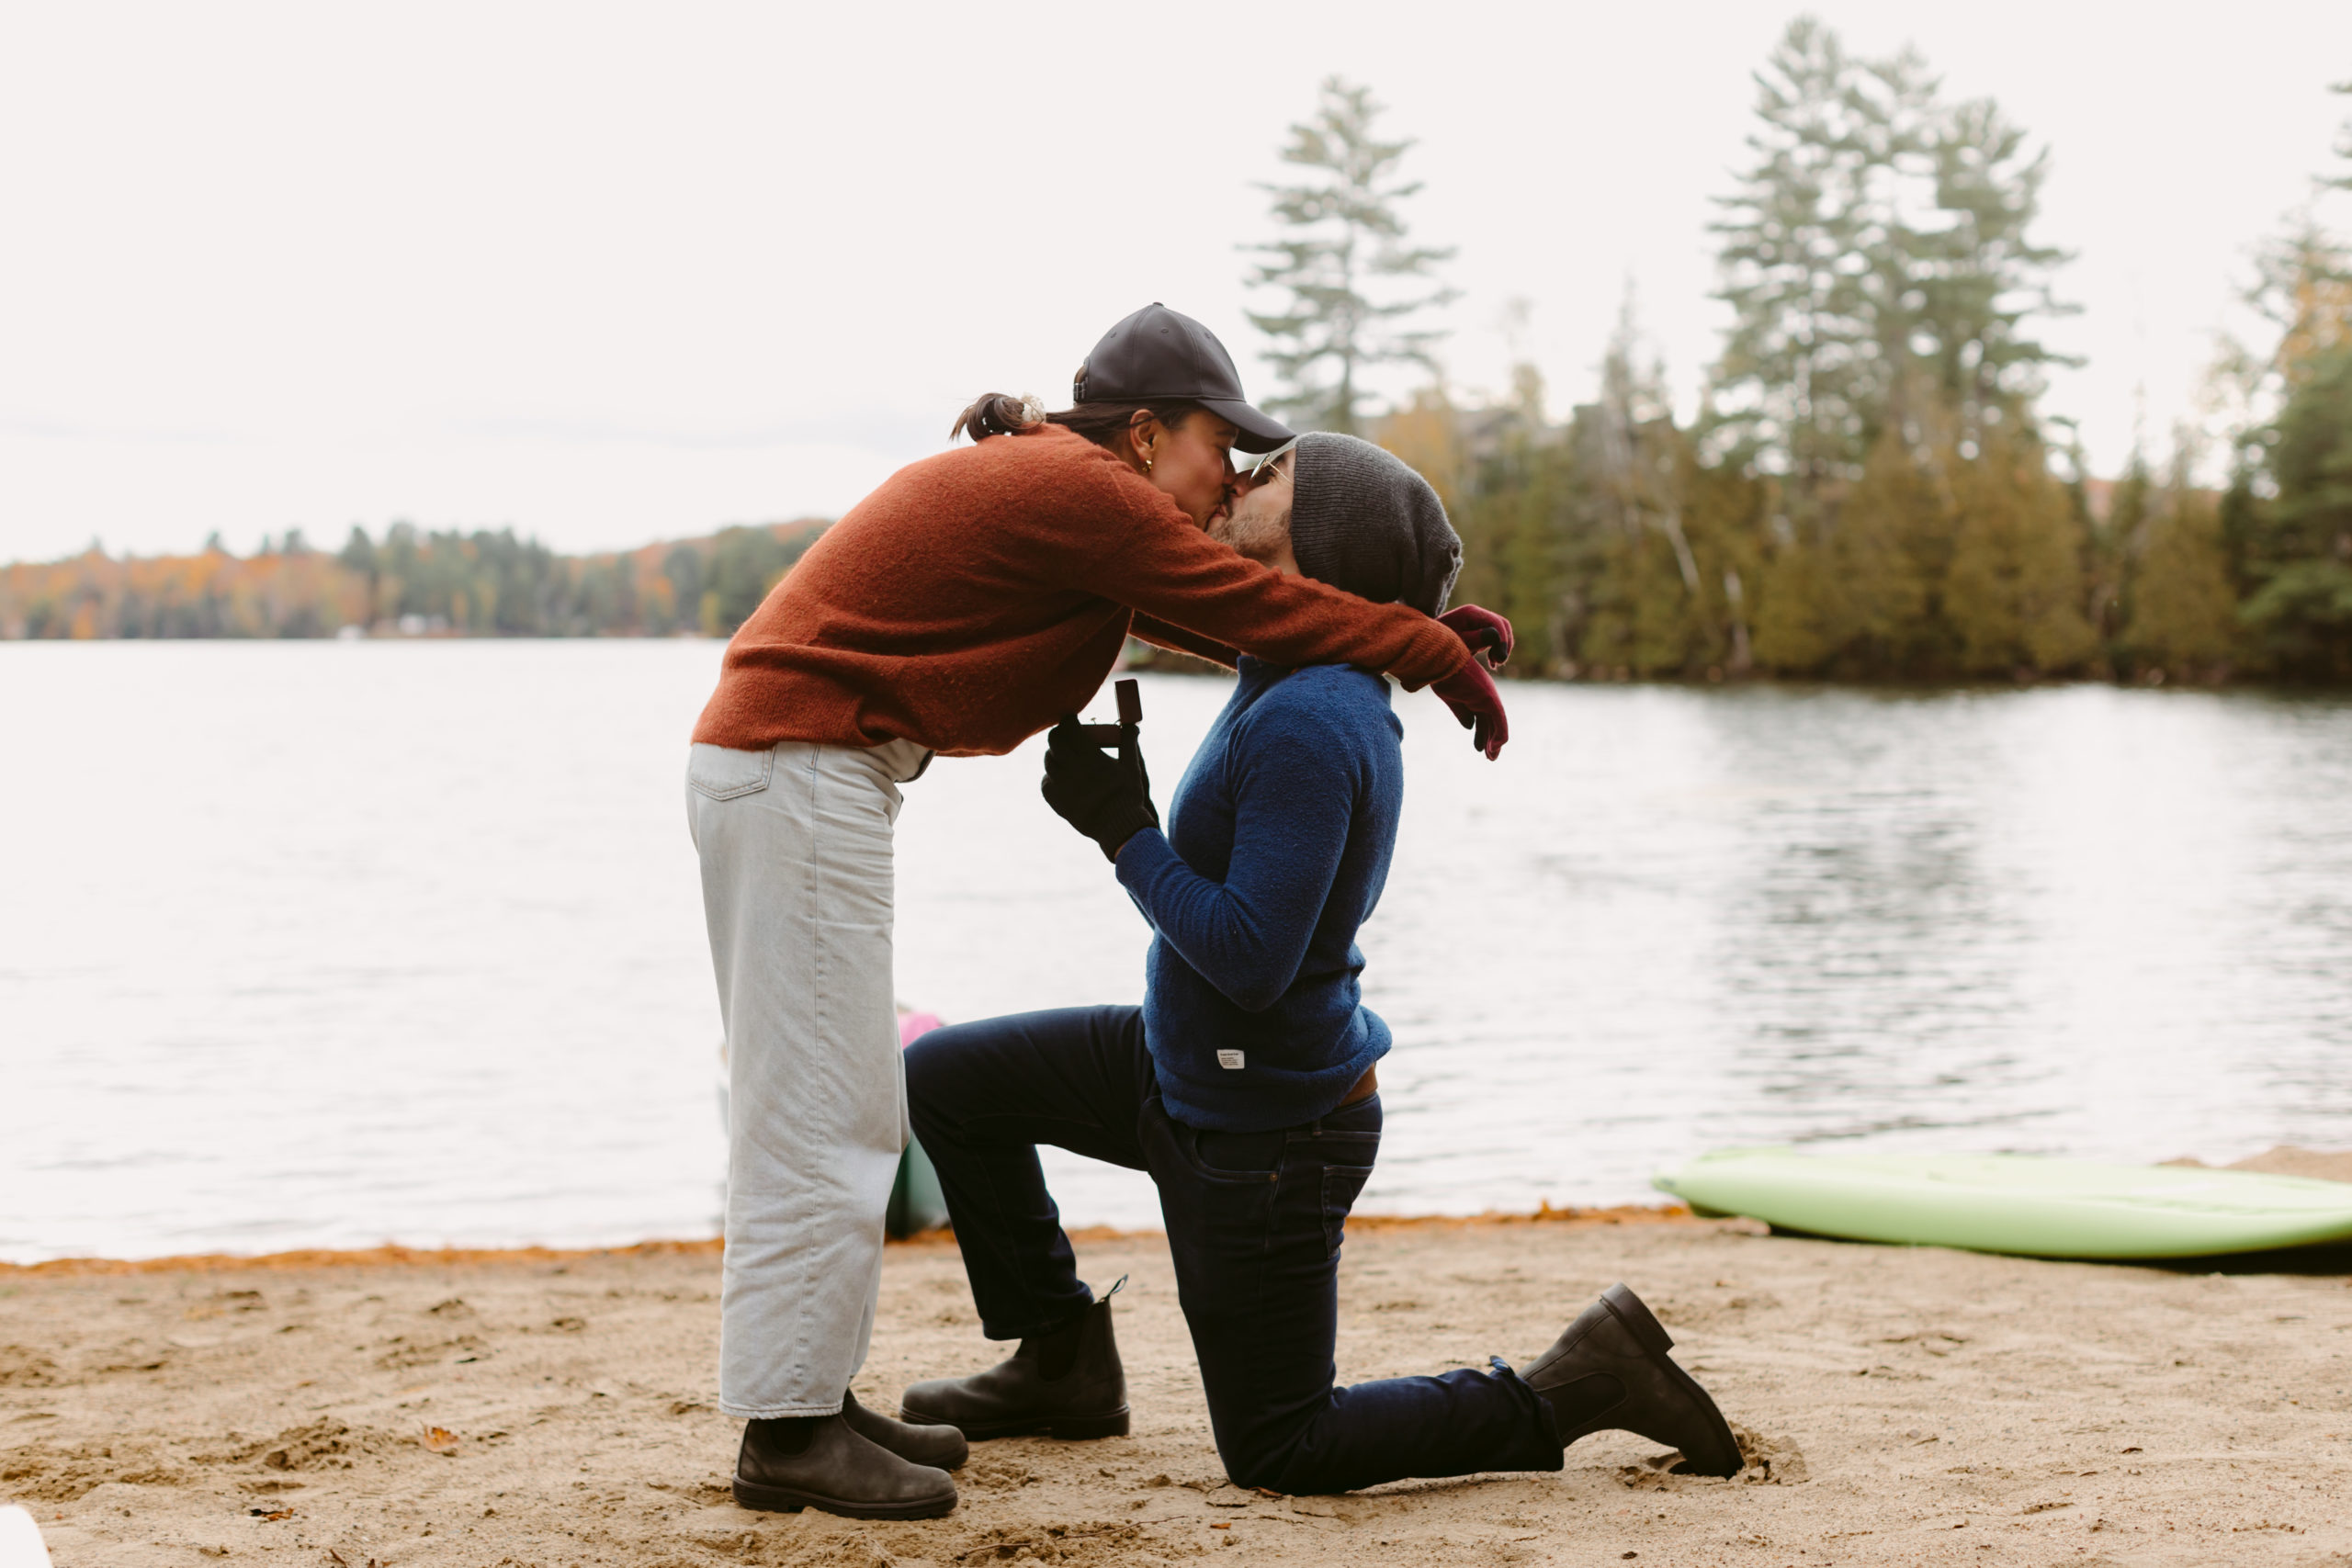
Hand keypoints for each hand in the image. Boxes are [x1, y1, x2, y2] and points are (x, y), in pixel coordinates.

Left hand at [1041, 717, 1159, 861]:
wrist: (1119, 827)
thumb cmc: (1127, 795)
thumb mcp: (1132, 767)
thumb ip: (1128, 742)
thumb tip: (1131, 724)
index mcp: (1090, 757)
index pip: (1070, 729)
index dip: (1068, 721)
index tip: (1072, 719)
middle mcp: (1073, 769)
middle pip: (1054, 742)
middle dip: (1058, 734)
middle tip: (1064, 735)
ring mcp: (1063, 787)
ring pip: (1048, 762)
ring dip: (1053, 754)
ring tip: (1061, 755)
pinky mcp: (1058, 802)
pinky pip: (1045, 784)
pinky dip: (1050, 777)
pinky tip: (1058, 777)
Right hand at [1428, 655, 1509, 759]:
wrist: (1441, 662)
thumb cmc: (1442, 676)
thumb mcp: (1452, 699)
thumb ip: (1462, 713)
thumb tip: (1470, 727)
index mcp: (1475, 695)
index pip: (1482, 718)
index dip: (1481, 734)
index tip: (1479, 748)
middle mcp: (1485, 697)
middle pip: (1490, 723)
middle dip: (1489, 741)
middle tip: (1490, 756)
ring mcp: (1489, 699)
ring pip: (1497, 725)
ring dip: (1495, 743)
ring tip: (1492, 757)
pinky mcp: (1490, 700)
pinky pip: (1499, 722)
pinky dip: (1499, 736)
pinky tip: (1495, 748)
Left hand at [1438, 604, 1513, 666]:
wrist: (1426, 645)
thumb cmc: (1439, 645)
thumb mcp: (1457, 644)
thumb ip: (1476, 639)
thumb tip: (1496, 636)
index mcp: (1471, 613)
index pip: (1496, 622)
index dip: (1502, 639)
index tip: (1499, 659)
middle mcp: (1476, 614)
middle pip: (1502, 625)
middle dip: (1504, 643)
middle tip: (1499, 662)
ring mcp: (1477, 621)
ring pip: (1501, 631)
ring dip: (1502, 648)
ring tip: (1495, 664)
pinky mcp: (1478, 631)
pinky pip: (1495, 638)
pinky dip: (1497, 649)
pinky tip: (1492, 664)